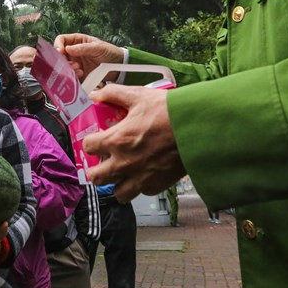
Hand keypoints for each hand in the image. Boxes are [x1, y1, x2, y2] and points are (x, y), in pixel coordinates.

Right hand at [53, 33, 123, 81]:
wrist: (119, 66)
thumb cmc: (110, 52)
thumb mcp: (97, 47)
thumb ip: (83, 48)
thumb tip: (67, 49)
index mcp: (77, 41)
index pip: (61, 40)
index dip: (58, 45)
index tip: (60, 52)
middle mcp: (74, 52)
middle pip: (60, 55)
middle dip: (63, 60)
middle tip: (71, 63)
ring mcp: (76, 63)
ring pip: (64, 66)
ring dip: (69, 68)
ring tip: (79, 69)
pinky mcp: (79, 73)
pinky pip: (71, 75)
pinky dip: (73, 75)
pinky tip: (81, 74)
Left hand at [83, 84, 185, 202]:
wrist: (199, 128)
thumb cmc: (169, 112)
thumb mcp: (139, 96)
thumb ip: (114, 94)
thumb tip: (97, 94)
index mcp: (117, 140)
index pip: (88, 147)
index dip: (89, 142)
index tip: (95, 139)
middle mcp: (125, 163)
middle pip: (96, 177)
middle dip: (95, 170)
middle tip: (101, 162)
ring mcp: (141, 177)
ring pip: (118, 193)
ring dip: (116, 183)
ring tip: (121, 173)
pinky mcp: (158, 185)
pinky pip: (141, 193)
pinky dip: (139, 185)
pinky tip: (142, 173)